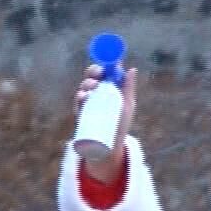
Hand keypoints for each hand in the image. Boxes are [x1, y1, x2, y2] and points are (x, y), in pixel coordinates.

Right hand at [75, 63, 137, 184]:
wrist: (111, 146)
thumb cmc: (120, 124)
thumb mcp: (127, 105)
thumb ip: (128, 88)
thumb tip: (132, 69)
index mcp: (108, 88)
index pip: (104, 72)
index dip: (104, 65)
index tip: (108, 65)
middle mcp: (96, 93)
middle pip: (91, 76)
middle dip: (93, 72)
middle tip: (98, 75)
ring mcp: (88, 102)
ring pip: (84, 87)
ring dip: (87, 84)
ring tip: (93, 87)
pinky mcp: (81, 113)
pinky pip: (78, 102)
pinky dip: (80, 97)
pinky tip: (84, 96)